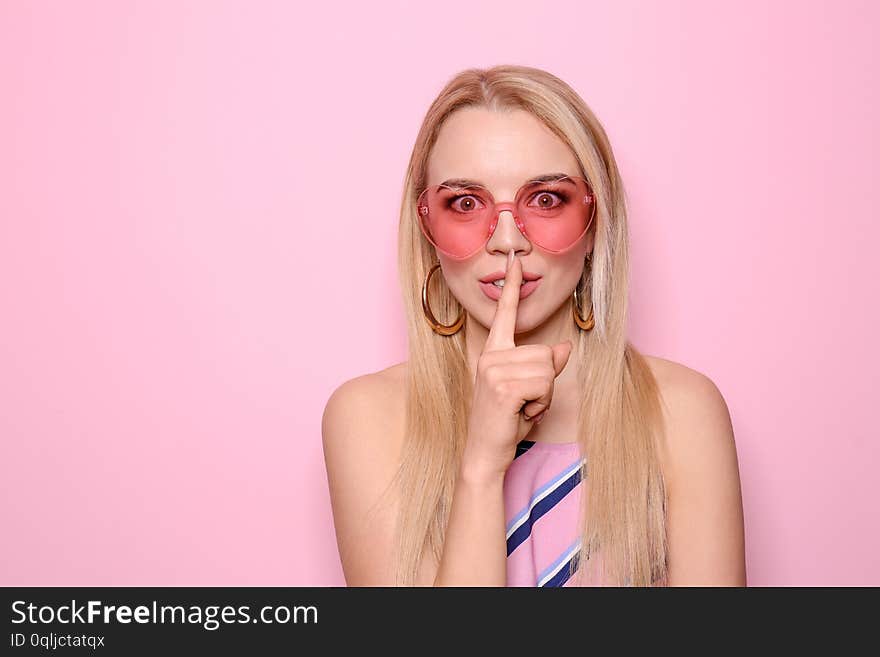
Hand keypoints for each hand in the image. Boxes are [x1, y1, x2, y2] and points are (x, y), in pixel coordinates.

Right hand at [461, 249, 572, 479]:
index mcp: (494, 353)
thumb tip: (565, 347)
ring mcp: (494, 370)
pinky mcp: (501, 386)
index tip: (515, 259)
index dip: (512, 286)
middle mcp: (490, 356)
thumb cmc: (505, 423)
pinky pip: (544, 384)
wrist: (484, 453)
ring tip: (522, 407)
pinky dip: (541, 404)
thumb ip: (546, 367)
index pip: (506, 314)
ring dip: (544, 395)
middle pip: (546, 353)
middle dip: (546, 382)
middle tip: (524, 402)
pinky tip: (521, 413)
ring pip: (548, 369)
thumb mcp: (529, 392)